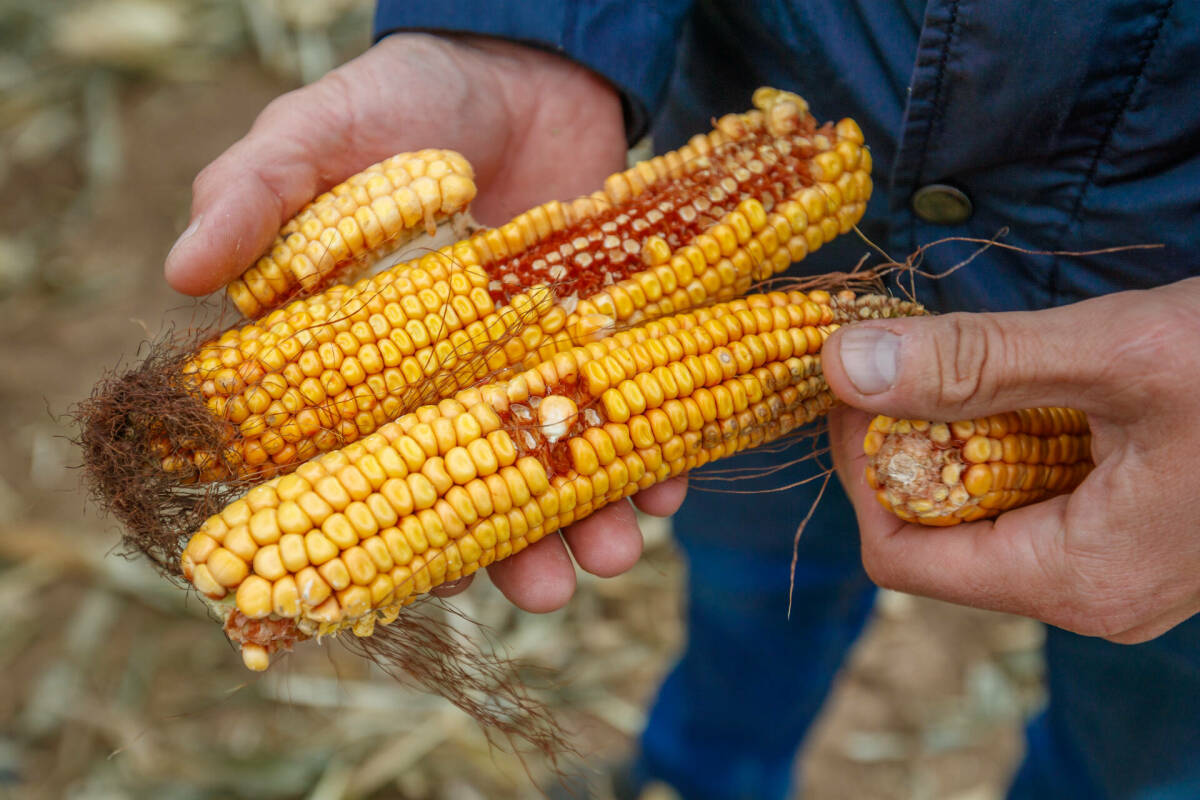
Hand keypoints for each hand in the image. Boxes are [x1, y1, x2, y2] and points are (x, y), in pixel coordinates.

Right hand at [164, 33, 665, 610]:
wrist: (522, 70)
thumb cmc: (401, 105)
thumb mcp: (319, 135)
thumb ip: (256, 195)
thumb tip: (181, 271)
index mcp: (369, 370)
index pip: (367, 470)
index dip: (386, 534)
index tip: (413, 583)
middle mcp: (451, 390)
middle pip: (476, 493)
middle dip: (509, 554)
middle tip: (543, 591)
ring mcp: (531, 373)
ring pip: (557, 473)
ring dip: (590, 527)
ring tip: (612, 553)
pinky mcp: (602, 346)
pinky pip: (631, 420)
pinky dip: (655, 463)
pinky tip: (668, 491)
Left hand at [822, 277, 1199, 642]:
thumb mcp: (1119, 355)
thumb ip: (975, 365)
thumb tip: (842, 366)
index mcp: (1076, 581)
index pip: (900, 555)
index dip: (859, 468)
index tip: (854, 385)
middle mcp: (1091, 593)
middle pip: (938, 534)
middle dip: (907, 443)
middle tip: (902, 355)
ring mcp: (1118, 566)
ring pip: (988, 509)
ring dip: (960, 432)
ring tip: (964, 357)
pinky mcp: (1139, 530)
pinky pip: (1040, 493)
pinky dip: (1014, 434)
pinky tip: (1031, 379)